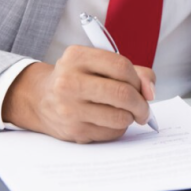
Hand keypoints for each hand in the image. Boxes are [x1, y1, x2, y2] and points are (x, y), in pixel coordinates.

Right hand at [1, 46, 155, 142]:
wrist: (40, 98)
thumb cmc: (78, 78)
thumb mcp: (98, 64)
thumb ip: (131, 71)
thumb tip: (150, 91)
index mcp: (76, 57)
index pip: (121, 66)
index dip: (139, 80)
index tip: (143, 88)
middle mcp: (69, 81)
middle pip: (122, 93)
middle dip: (141, 104)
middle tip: (144, 109)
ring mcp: (69, 108)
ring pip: (119, 117)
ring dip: (130, 117)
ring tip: (125, 113)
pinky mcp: (73, 130)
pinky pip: (110, 133)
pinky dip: (117, 128)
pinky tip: (109, 121)